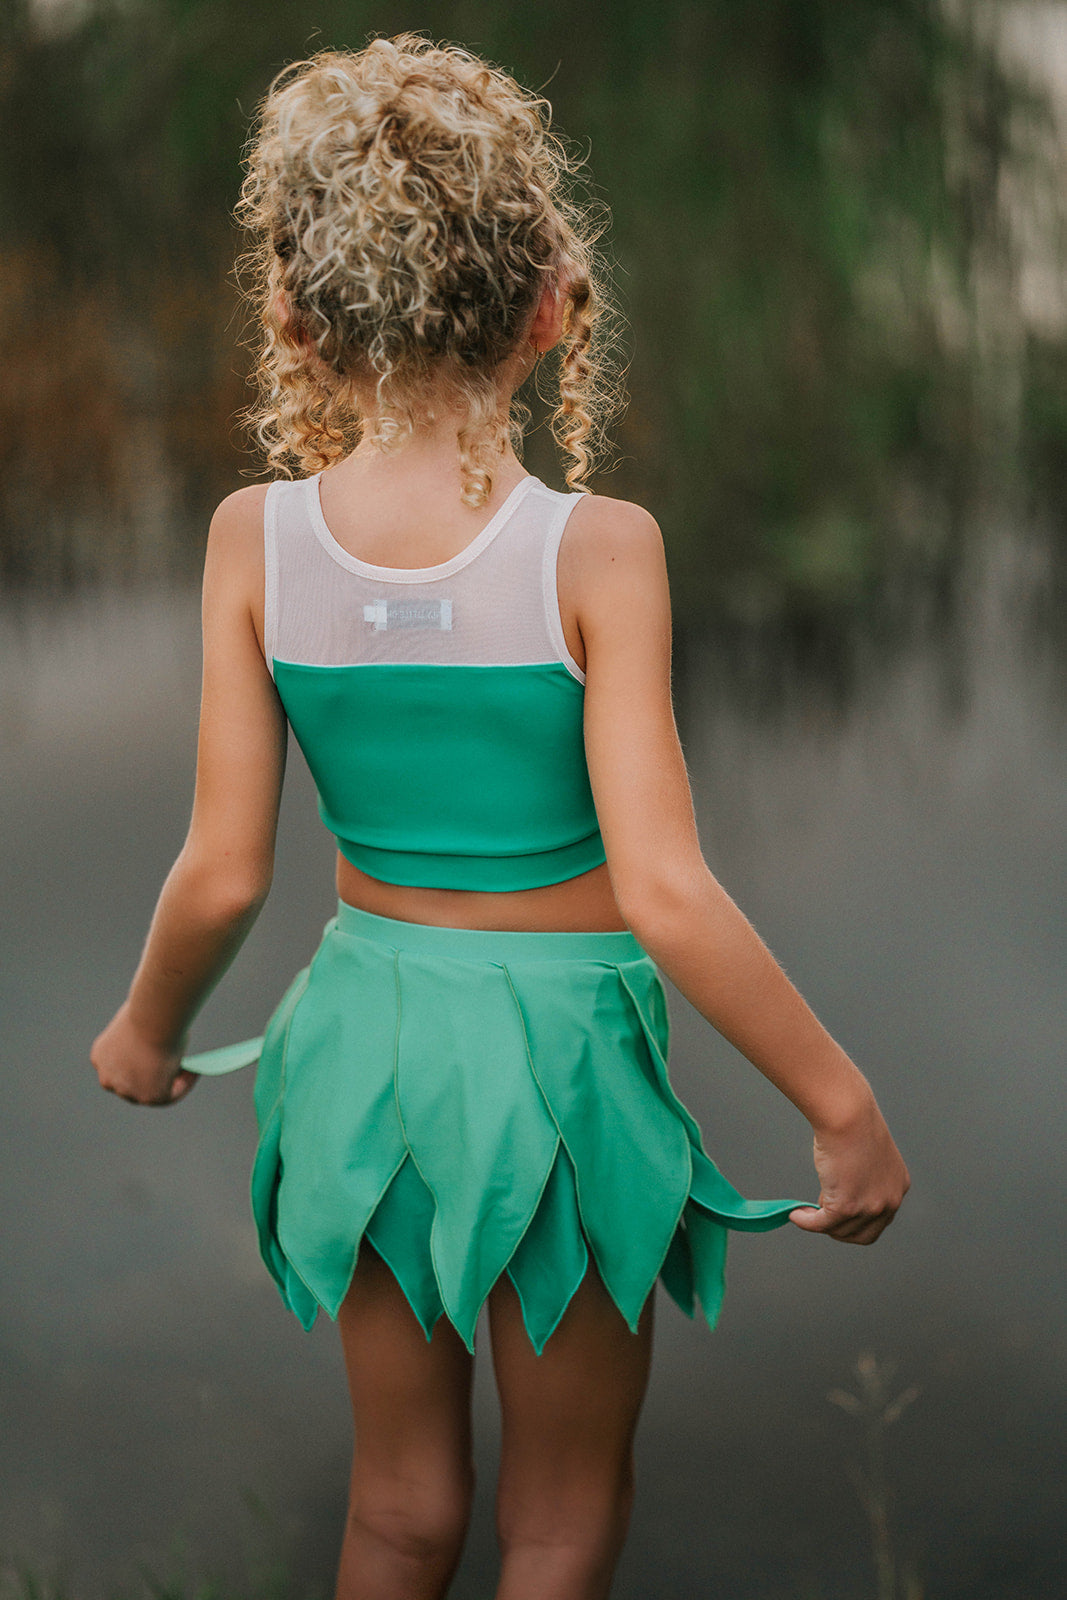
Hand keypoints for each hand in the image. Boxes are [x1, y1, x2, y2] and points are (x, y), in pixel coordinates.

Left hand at [90, 1002, 197, 1106]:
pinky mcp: (149, 1097)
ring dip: (169, 1084)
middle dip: (150, 1079)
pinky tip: (195, 1072)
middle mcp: (108, 1077)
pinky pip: (171, 1095)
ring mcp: (127, 1090)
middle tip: (172, 1070)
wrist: (153, 1017)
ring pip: (150, 1094)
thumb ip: (144, 1036)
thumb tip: (159, 1043)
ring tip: (189, 1072)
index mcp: (100, 1057)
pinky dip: (184, 1085)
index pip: (118, 1069)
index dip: (137, 1066)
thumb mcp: (141, 1020)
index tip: (156, 1059)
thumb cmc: (148, 1010)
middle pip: (130, 1086)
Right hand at [789, 1092, 909, 1244]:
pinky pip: (821, 1224)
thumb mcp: (869, 1154)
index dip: (856, 1220)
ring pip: (839, 1230)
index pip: (879, 1220)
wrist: (847, 1114)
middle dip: (840, 1230)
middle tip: (822, 1217)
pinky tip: (796, 1214)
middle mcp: (889, 1201)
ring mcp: (869, 1207)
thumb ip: (863, 1176)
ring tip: (806, 1212)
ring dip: (820, 1225)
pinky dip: (806, 1222)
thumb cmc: (854, 1123)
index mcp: (898, 1186)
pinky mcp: (846, 1207)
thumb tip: (841, 1190)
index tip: (839, 1213)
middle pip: (862, 1235)